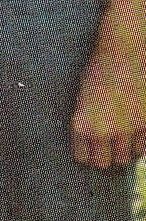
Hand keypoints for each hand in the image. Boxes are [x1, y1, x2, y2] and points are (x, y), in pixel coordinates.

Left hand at [74, 40, 145, 167]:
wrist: (123, 57)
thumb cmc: (97, 71)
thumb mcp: (82, 98)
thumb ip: (87, 120)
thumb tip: (91, 137)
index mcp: (82, 126)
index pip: (83, 157)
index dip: (86, 155)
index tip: (89, 152)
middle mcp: (102, 133)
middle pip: (104, 163)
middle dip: (104, 158)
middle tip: (106, 151)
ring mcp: (126, 131)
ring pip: (125, 158)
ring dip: (122, 152)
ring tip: (121, 143)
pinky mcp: (145, 126)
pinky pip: (142, 148)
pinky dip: (138, 146)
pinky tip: (135, 137)